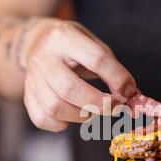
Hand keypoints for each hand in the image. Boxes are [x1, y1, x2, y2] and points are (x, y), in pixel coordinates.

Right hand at [21, 19, 136, 131]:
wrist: (33, 41)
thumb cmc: (72, 45)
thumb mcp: (92, 44)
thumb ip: (112, 68)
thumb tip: (133, 96)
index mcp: (64, 37)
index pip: (96, 59)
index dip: (117, 79)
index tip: (129, 91)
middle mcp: (44, 57)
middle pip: (69, 88)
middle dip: (99, 104)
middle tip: (115, 107)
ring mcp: (32, 77)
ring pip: (55, 107)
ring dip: (83, 116)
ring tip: (94, 111)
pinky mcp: (27, 95)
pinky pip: (42, 119)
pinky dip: (62, 124)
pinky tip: (72, 115)